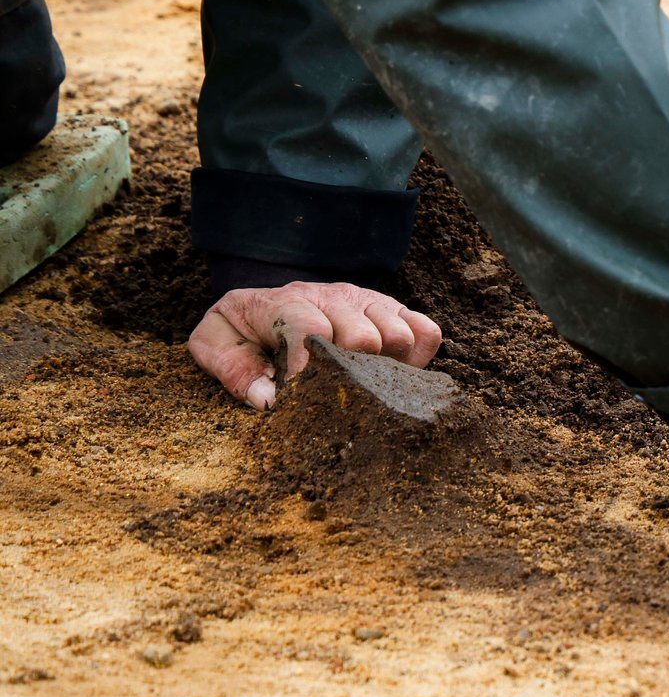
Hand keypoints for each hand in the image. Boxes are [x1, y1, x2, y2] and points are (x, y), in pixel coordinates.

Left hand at [187, 281, 442, 408]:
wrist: (267, 299)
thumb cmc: (243, 328)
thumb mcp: (214, 342)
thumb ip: (231, 370)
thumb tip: (269, 399)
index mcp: (284, 302)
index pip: (308, 327)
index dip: (308, 366)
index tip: (301, 396)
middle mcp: (331, 297)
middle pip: (362, 336)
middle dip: (349, 372)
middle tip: (332, 393)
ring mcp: (367, 302)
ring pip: (398, 335)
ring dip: (383, 367)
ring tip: (359, 384)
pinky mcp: (394, 311)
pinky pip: (427, 332)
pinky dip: (416, 358)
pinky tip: (390, 372)